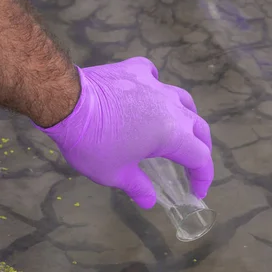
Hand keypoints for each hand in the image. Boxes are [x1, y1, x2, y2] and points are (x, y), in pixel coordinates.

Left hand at [36, 57, 213, 208]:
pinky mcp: (137, 70)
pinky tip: (149, 92)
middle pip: (199, 128)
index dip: (203, 177)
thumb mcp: (115, 173)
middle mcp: (173, 109)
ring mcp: (157, 86)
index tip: (197, 192)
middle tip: (194, 163)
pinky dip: (156, 86)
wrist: (68, 102)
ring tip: (180, 126)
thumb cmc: (93, 143)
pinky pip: (154, 76)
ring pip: (184, 100)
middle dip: (201, 147)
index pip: (200, 158)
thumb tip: (150, 201)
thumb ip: (138, 187)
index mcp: (173, 136)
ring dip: (187, 117)